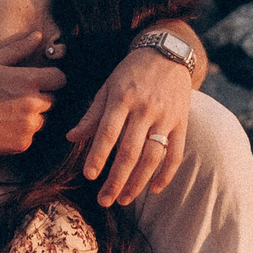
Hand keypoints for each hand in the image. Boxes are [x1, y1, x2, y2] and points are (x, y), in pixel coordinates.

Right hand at [0, 34, 65, 156]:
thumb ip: (18, 49)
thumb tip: (38, 36)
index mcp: (28, 81)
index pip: (60, 78)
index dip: (51, 78)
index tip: (38, 80)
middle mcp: (33, 104)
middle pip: (52, 100)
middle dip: (39, 97)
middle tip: (14, 96)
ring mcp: (28, 126)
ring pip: (41, 119)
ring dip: (31, 116)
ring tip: (5, 111)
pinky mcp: (21, 144)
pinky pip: (29, 136)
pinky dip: (20, 133)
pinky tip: (0, 125)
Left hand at [68, 43, 192, 206]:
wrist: (167, 53)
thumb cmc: (132, 72)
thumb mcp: (108, 87)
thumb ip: (92, 115)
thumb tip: (71, 138)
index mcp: (122, 98)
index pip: (108, 132)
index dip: (98, 155)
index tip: (89, 175)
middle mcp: (145, 109)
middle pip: (130, 151)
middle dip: (116, 179)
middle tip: (104, 200)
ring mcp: (165, 117)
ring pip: (152, 157)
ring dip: (138, 182)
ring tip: (124, 199)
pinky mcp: (181, 123)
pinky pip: (176, 154)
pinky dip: (166, 174)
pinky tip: (154, 189)